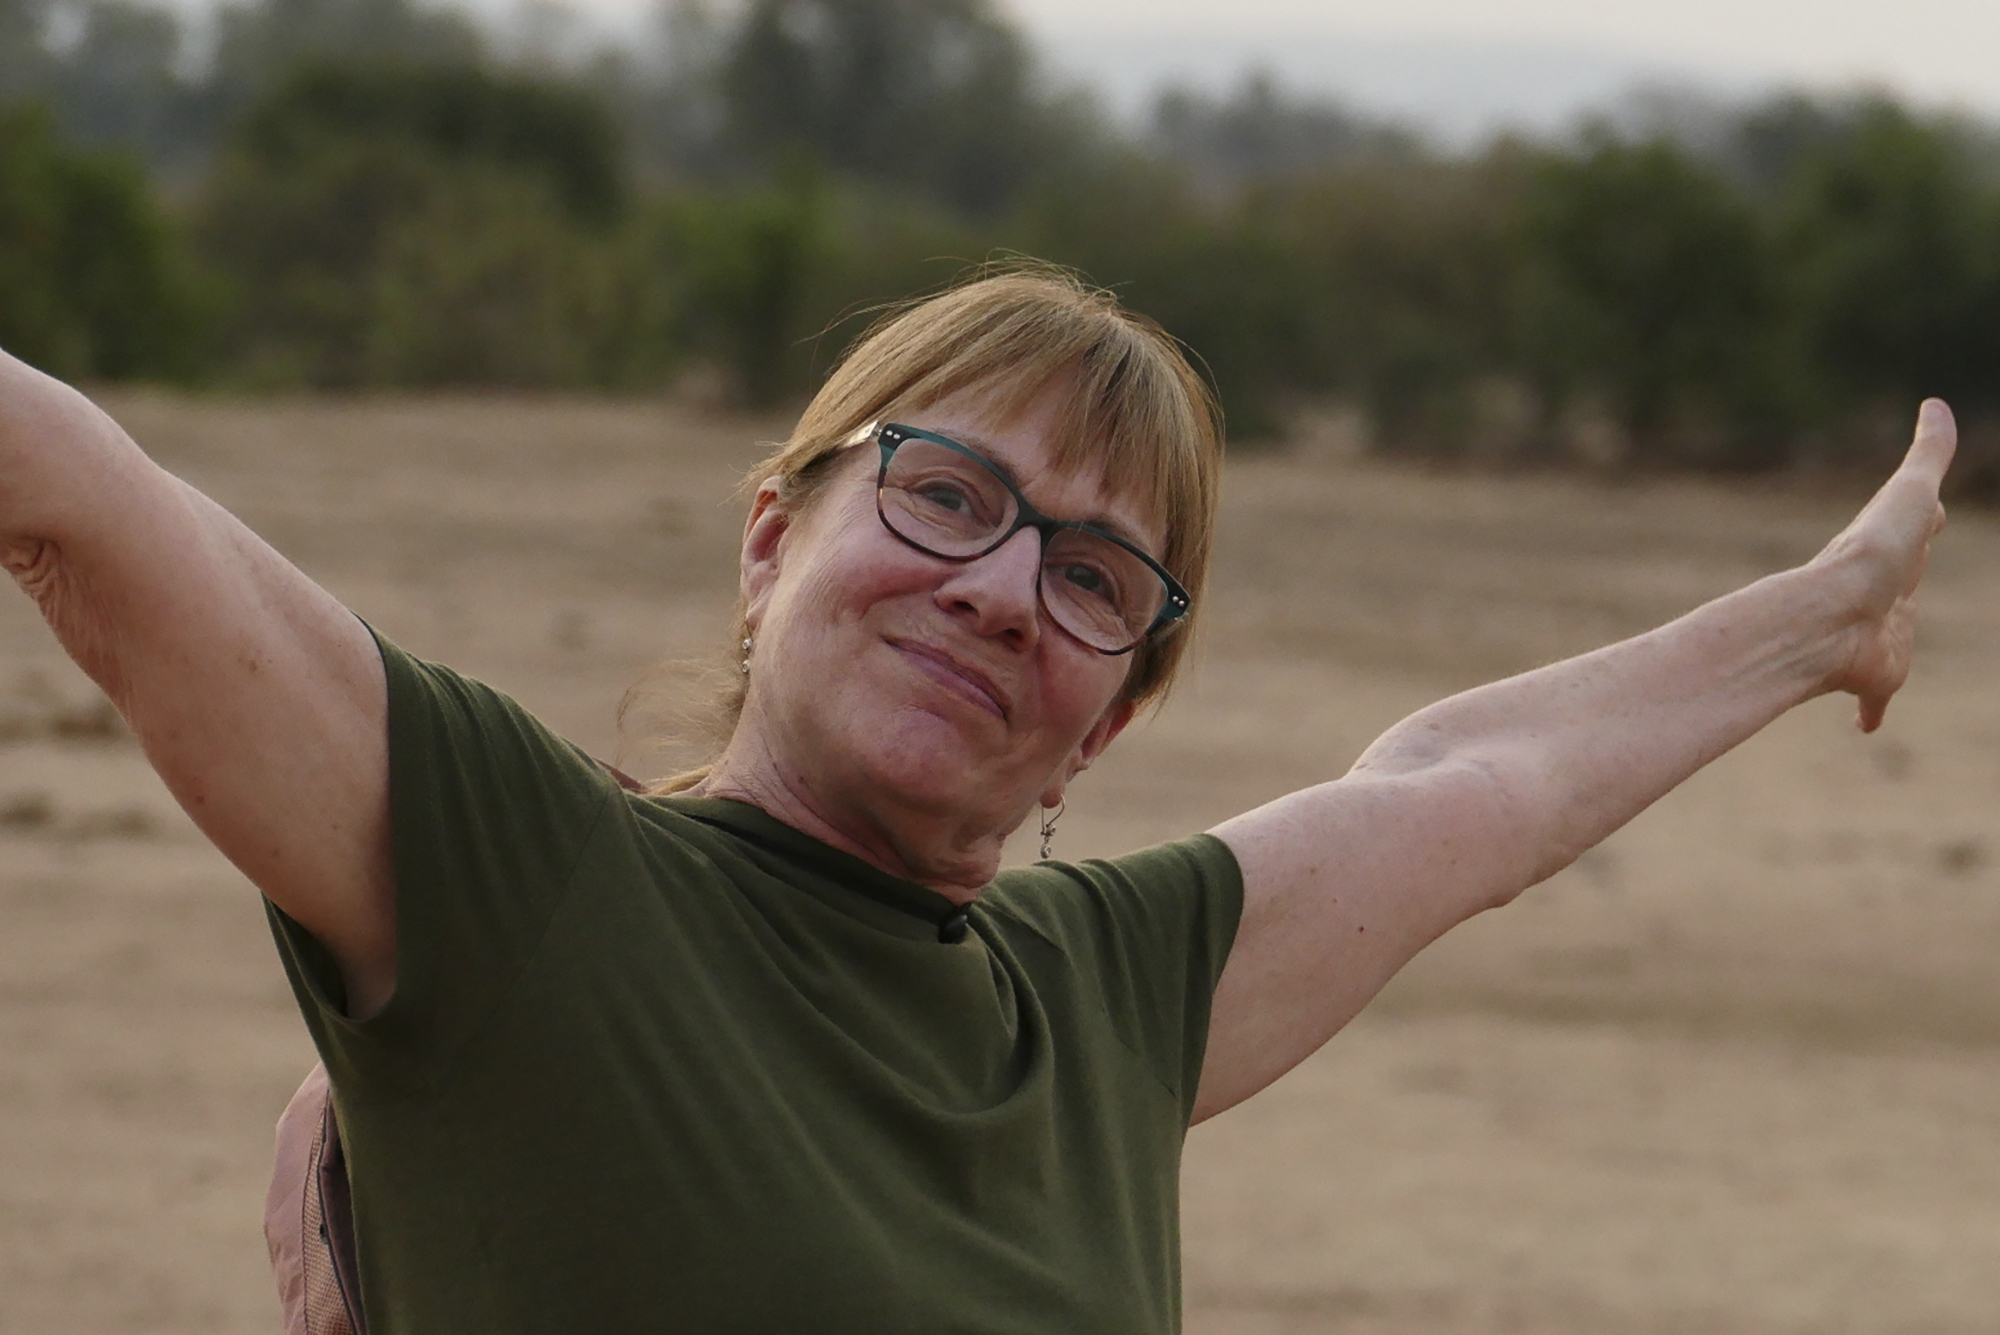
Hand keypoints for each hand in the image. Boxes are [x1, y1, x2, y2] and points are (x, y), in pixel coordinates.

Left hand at [1815, 398, 1955, 731]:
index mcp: (1895, 556)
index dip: (1920, 520)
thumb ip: (1928, 454)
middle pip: (1901, 586)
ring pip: (1891, 640)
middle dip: (1907, 577)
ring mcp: (1883, 638)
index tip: (1926, 513)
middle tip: (1910, 571)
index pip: (1911, 532)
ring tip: (1891, 641)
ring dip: (1892, 640)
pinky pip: (1875, 701)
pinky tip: (1866, 727)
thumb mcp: (1907, 496)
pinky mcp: (1878, 679)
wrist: (1830, 621)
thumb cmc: (1870, 558)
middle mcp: (1888, 597)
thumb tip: (1934, 404)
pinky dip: (1872, 712)